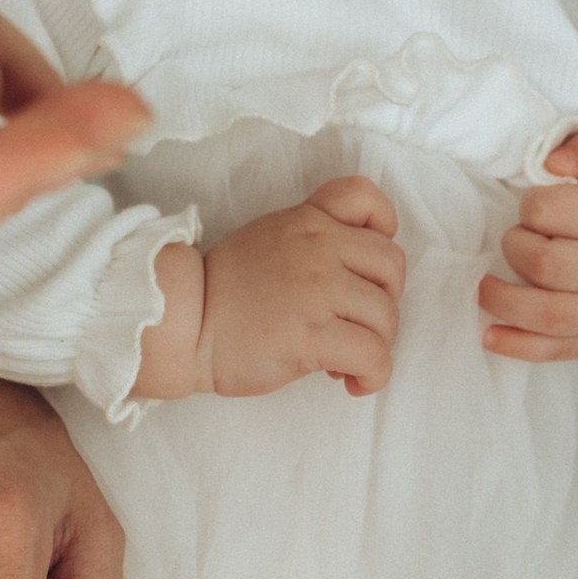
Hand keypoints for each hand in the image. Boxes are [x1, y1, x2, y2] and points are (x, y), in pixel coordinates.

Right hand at [199, 176, 404, 397]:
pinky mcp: (312, 335)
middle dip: (384, 298)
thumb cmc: (224, 290)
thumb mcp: (269, 238)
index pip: (366, 197)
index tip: (367, 265)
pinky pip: (374, 356)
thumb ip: (311, 238)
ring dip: (375, 343)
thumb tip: (358, 273)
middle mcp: (318, 247)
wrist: (185, 323)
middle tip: (355, 320)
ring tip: (343, 357)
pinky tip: (350, 381)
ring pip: (387, 316)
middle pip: (392, 264)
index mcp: (306, 221)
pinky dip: (373, 375)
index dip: (383, 228)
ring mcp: (317, 289)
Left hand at [480, 130, 577, 360]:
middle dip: (515, 247)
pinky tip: (489, 335)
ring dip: (504, 300)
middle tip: (517, 238)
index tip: (537, 204)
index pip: (549, 212)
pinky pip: (557, 350)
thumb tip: (552, 164)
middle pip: (544, 265)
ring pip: (549, 316)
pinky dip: (519, 346)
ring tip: (484, 284)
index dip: (531, 205)